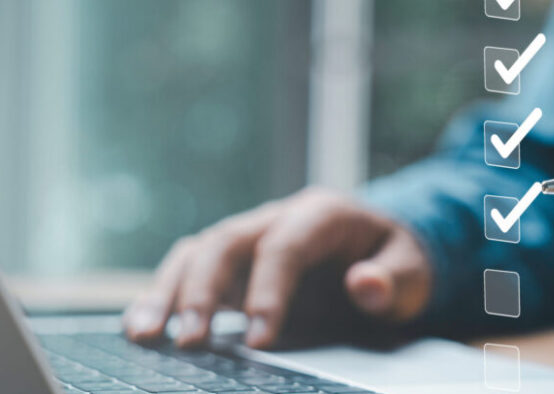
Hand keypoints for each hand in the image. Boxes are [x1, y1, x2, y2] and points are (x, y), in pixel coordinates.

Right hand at [122, 187, 431, 348]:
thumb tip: (365, 284)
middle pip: (227, 242)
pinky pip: (189, 271)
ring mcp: (249, 240)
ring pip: (197, 253)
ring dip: (168, 292)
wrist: (381, 249)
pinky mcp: (233, 266)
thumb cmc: (396, 259)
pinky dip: (162, 297)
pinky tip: (140, 328)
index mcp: (322, 213)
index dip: (270, 291)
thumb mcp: (413, 270)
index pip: (285, 245)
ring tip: (144, 334)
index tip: (262, 341)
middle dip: (204, 290)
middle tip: (190, 339)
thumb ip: (396, 278)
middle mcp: (276, 219)